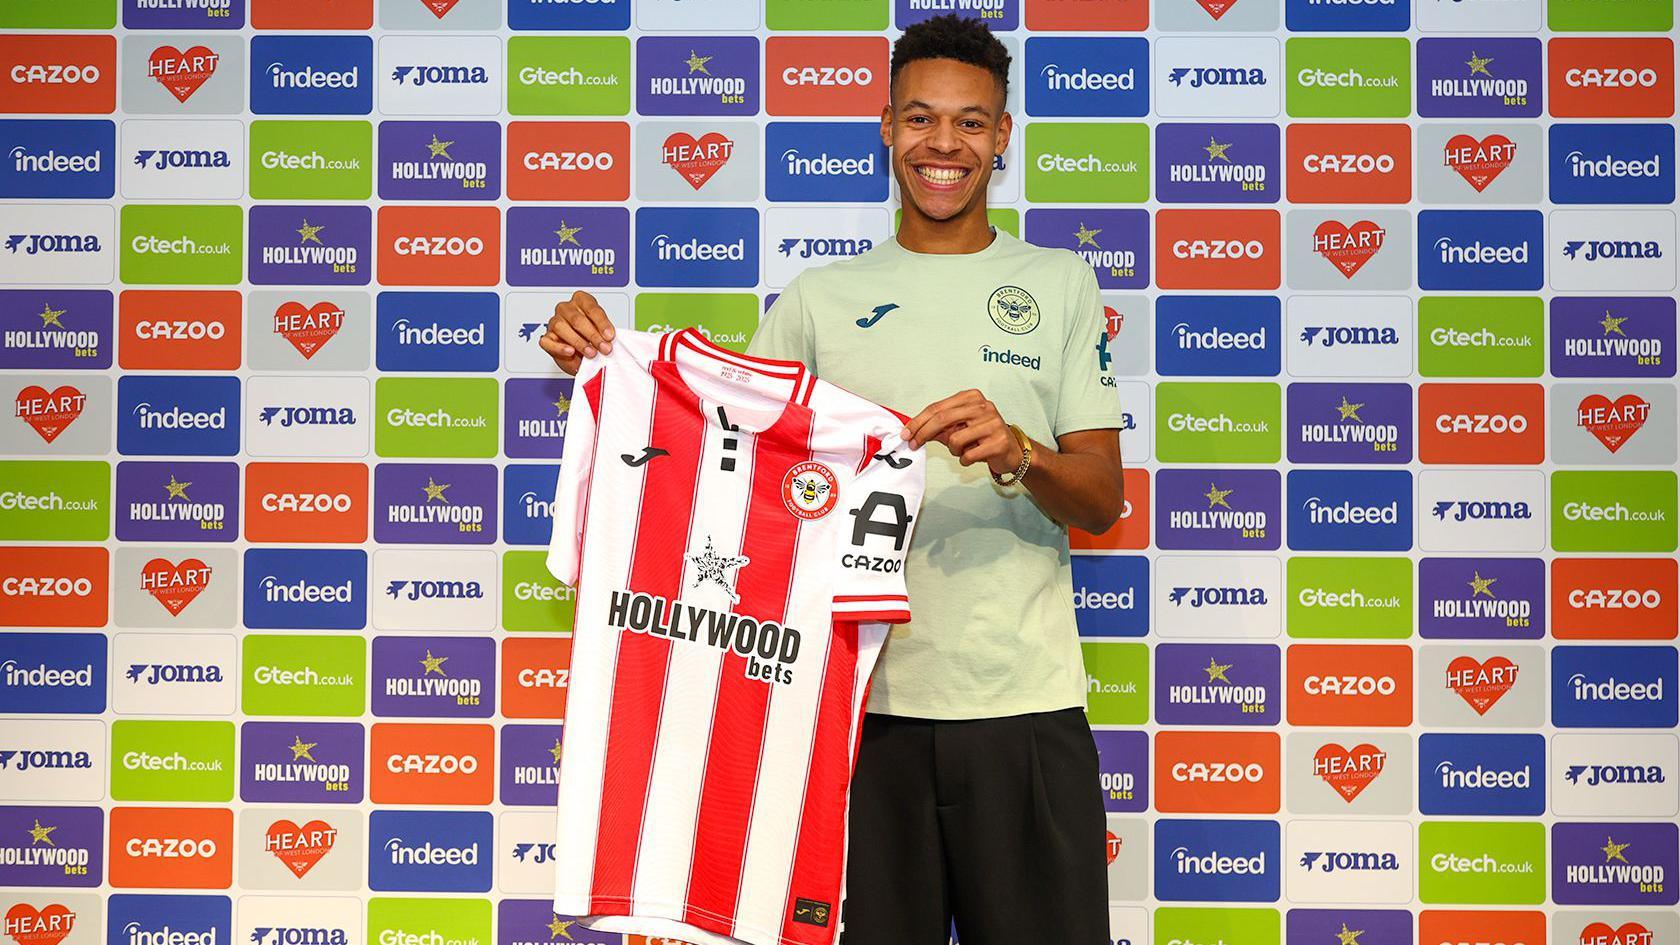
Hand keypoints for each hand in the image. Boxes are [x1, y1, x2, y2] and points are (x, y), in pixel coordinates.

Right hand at [539, 289, 615, 374]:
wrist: (581, 357)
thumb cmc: (592, 339)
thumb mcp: (602, 333)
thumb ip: (605, 333)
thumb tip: (609, 339)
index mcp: (581, 301)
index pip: (591, 308)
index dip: (601, 322)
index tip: (609, 335)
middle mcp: (566, 309)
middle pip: (577, 319)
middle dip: (593, 335)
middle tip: (604, 348)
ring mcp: (554, 322)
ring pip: (562, 327)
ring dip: (579, 342)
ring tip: (591, 353)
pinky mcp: (546, 338)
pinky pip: (548, 342)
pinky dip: (560, 347)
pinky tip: (570, 351)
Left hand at [903, 389, 1020, 475]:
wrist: (1012, 450)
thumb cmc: (983, 436)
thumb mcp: (959, 428)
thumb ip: (939, 427)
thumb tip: (913, 431)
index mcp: (971, 397)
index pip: (938, 407)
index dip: (918, 421)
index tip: (906, 433)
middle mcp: (983, 406)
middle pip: (942, 419)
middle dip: (923, 433)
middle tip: (913, 444)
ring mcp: (993, 423)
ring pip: (955, 440)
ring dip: (953, 450)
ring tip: (964, 450)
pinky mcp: (999, 442)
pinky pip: (968, 455)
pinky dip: (965, 460)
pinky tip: (973, 456)